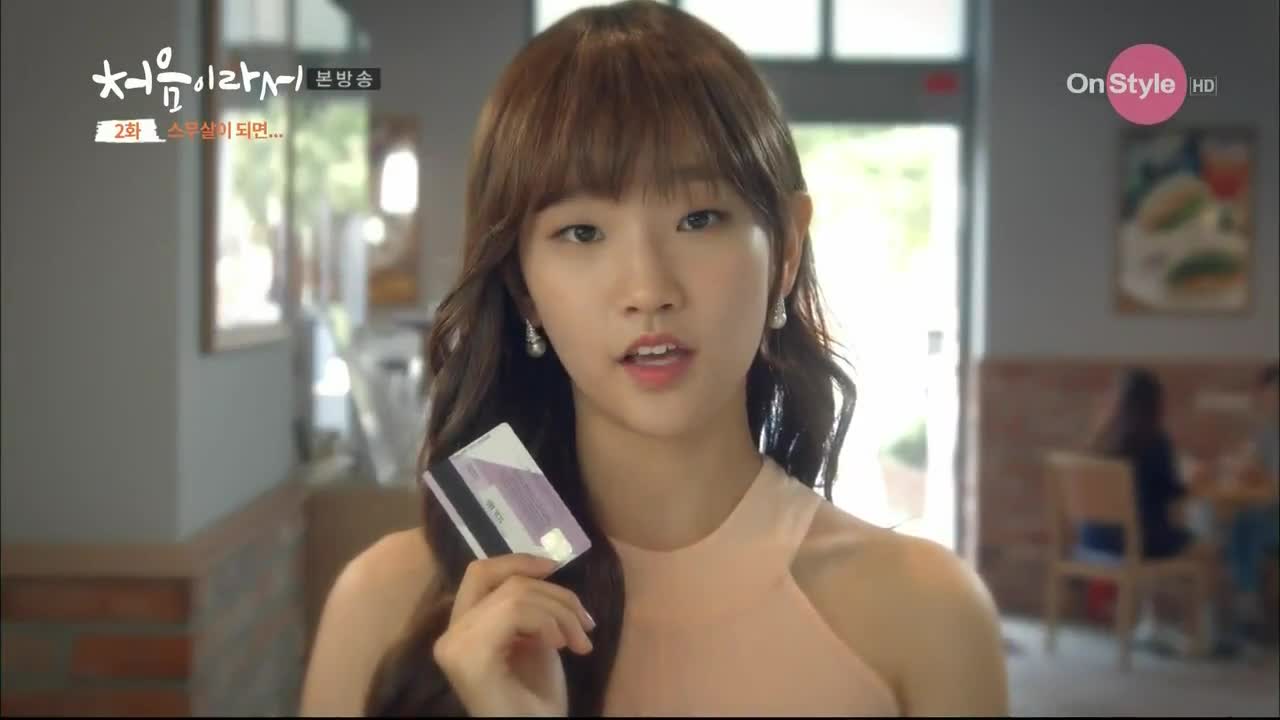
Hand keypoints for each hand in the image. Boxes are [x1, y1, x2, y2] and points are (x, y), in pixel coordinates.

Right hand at [433, 553, 594, 716]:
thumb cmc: (536, 699)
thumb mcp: (535, 638)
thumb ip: (528, 607)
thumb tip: (542, 569)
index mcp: (462, 629)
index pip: (480, 573)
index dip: (516, 561)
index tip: (554, 566)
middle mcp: (450, 635)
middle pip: (502, 580)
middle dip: (554, 593)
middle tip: (586, 624)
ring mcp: (455, 646)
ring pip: (514, 594)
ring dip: (560, 613)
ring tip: (580, 642)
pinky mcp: (468, 657)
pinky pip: (513, 612)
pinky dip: (547, 623)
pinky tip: (561, 646)